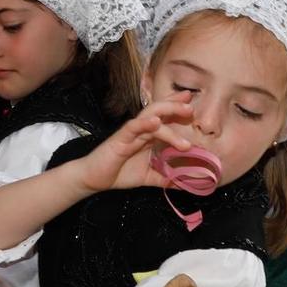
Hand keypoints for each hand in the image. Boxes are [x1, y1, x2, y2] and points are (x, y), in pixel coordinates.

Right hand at [71, 99, 195, 195]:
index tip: (192, 102)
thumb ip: (166, 178)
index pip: (164, 116)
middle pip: (160, 110)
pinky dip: (144, 123)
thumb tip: (185, 184)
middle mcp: (141, 130)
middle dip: (176, 105)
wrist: (94, 179)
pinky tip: (155, 122)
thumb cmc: (119, 172)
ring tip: (185, 113)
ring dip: (169, 112)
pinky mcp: (119, 139)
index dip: (177, 107)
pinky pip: (133, 127)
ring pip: (151, 116)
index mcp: (148, 136)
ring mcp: (130, 133)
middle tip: (192, 106)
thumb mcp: (148, 177)